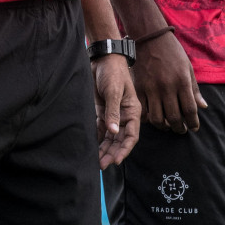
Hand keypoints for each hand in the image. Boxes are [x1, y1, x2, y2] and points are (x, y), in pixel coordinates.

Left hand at [92, 53, 140, 167]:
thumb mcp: (114, 91)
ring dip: (104, 149)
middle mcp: (124, 116)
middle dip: (112, 153)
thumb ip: (113, 111)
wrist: (102, 59)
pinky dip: (97, 139)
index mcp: (132, 112)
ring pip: (109, 137)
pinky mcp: (101, 112)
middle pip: (119, 140)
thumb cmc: (113, 72)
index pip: (131, 136)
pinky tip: (91, 148)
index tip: (116, 160)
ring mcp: (112, 115)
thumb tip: (113, 131)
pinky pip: (100, 130)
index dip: (124, 149)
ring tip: (96, 161)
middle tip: (102, 165)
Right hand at [132, 31, 204, 133]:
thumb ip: (194, 89)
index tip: (194, 127)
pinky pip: (143, 111)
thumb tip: (203, 107)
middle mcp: (167, 87)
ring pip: (158, 118)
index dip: (193, 122)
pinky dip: (148, 119)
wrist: (150, 38)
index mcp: (182, 81)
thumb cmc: (172, 52)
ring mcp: (151, 88)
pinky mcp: (139, 88)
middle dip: (179, 128)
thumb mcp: (188, 67)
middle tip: (181, 130)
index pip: (190, 110)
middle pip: (174, 118)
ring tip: (168, 126)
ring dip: (164, 127)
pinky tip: (153, 118)